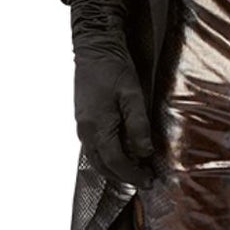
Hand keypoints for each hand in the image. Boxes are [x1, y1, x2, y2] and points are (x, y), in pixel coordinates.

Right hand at [66, 0, 154, 189]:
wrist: (93, 48)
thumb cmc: (114, 68)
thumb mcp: (133, 95)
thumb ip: (138, 125)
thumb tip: (144, 152)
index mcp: (97, 127)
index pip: (115, 162)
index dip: (132, 174)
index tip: (148, 181)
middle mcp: (85, 131)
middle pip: (103, 166)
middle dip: (123, 176)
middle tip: (144, 180)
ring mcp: (81, 126)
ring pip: (96, 159)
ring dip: (114, 169)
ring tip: (134, 172)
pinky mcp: (82, 119)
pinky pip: (92, 148)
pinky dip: (106, 158)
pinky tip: (119, 155)